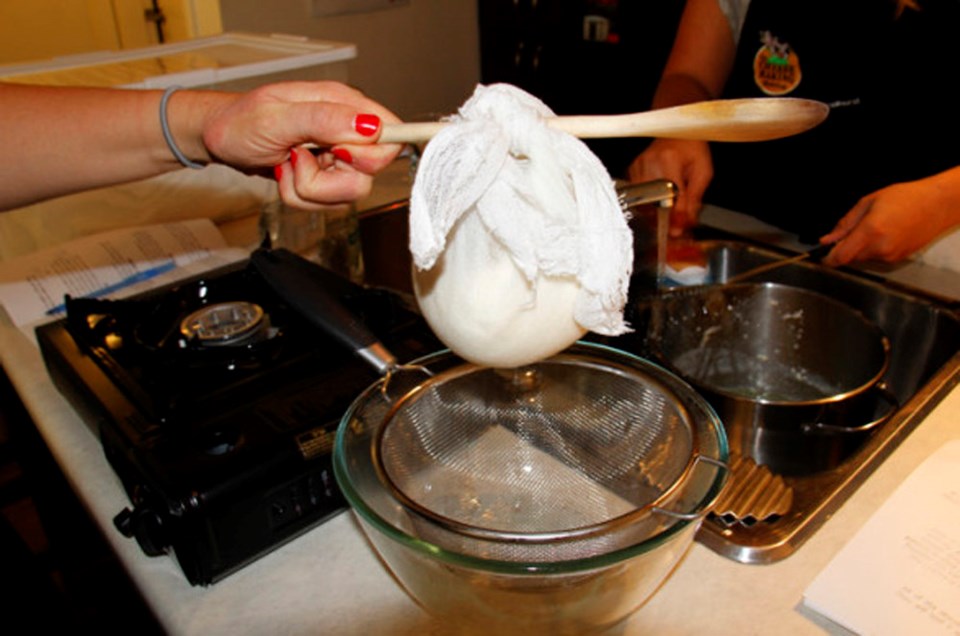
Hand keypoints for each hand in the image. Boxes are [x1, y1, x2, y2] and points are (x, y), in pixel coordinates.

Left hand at [200, 81, 402, 207]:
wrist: (217, 139)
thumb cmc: (240, 121)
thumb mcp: (277, 117)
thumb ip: (325, 119)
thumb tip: (370, 126)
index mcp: (343, 105)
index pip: (391, 134)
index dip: (372, 153)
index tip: (339, 154)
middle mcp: (346, 131)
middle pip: (371, 172)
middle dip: (330, 177)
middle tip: (301, 156)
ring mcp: (337, 158)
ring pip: (348, 194)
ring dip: (310, 188)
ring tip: (289, 163)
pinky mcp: (326, 179)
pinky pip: (326, 203)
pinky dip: (300, 196)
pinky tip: (286, 173)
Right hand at [628, 138, 713, 236]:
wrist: (679, 134)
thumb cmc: (692, 150)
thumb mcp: (702, 173)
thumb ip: (693, 200)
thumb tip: (684, 223)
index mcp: (669, 159)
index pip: (670, 195)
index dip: (675, 216)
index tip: (677, 230)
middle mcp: (650, 161)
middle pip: (653, 201)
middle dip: (664, 216)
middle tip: (674, 222)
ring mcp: (638, 166)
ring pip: (643, 201)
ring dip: (655, 210)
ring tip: (668, 206)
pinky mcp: (632, 170)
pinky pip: (637, 196)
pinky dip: (648, 202)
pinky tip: (659, 196)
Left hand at [820, 170, 959, 265]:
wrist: (937, 204)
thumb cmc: (905, 198)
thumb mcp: (868, 203)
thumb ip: (845, 224)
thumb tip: (827, 239)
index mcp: (870, 232)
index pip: (840, 257)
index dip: (828, 259)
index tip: (823, 256)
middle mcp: (880, 248)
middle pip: (850, 258)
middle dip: (847, 247)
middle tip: (857, 228)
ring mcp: (891, 256)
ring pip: (863, 258)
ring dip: (862, 247)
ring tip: (877, 227)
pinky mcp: (898, 259)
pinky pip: (877, 258)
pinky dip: (875, 248)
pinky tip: (887, 233)